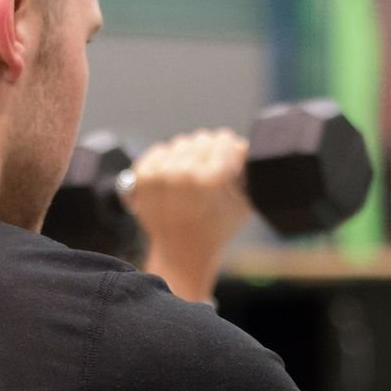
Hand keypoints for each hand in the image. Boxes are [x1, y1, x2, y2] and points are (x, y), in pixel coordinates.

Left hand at [131, 129, 253, 301]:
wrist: (182, 251)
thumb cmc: (216, 228)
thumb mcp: (245, 201)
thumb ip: (248, 168)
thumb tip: (244, 144)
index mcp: (212, 177)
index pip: (224, 139)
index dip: (229, 152)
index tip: (228, 164)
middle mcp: (184, 172)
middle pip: (203, 138)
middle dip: (209, 153)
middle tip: (208, 176)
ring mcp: (159, 174)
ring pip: (182, 143)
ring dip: (188, 157)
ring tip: (191, 182)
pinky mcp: (142, 176)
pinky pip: (160, 151)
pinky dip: (167, 162)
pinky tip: (174, 182)